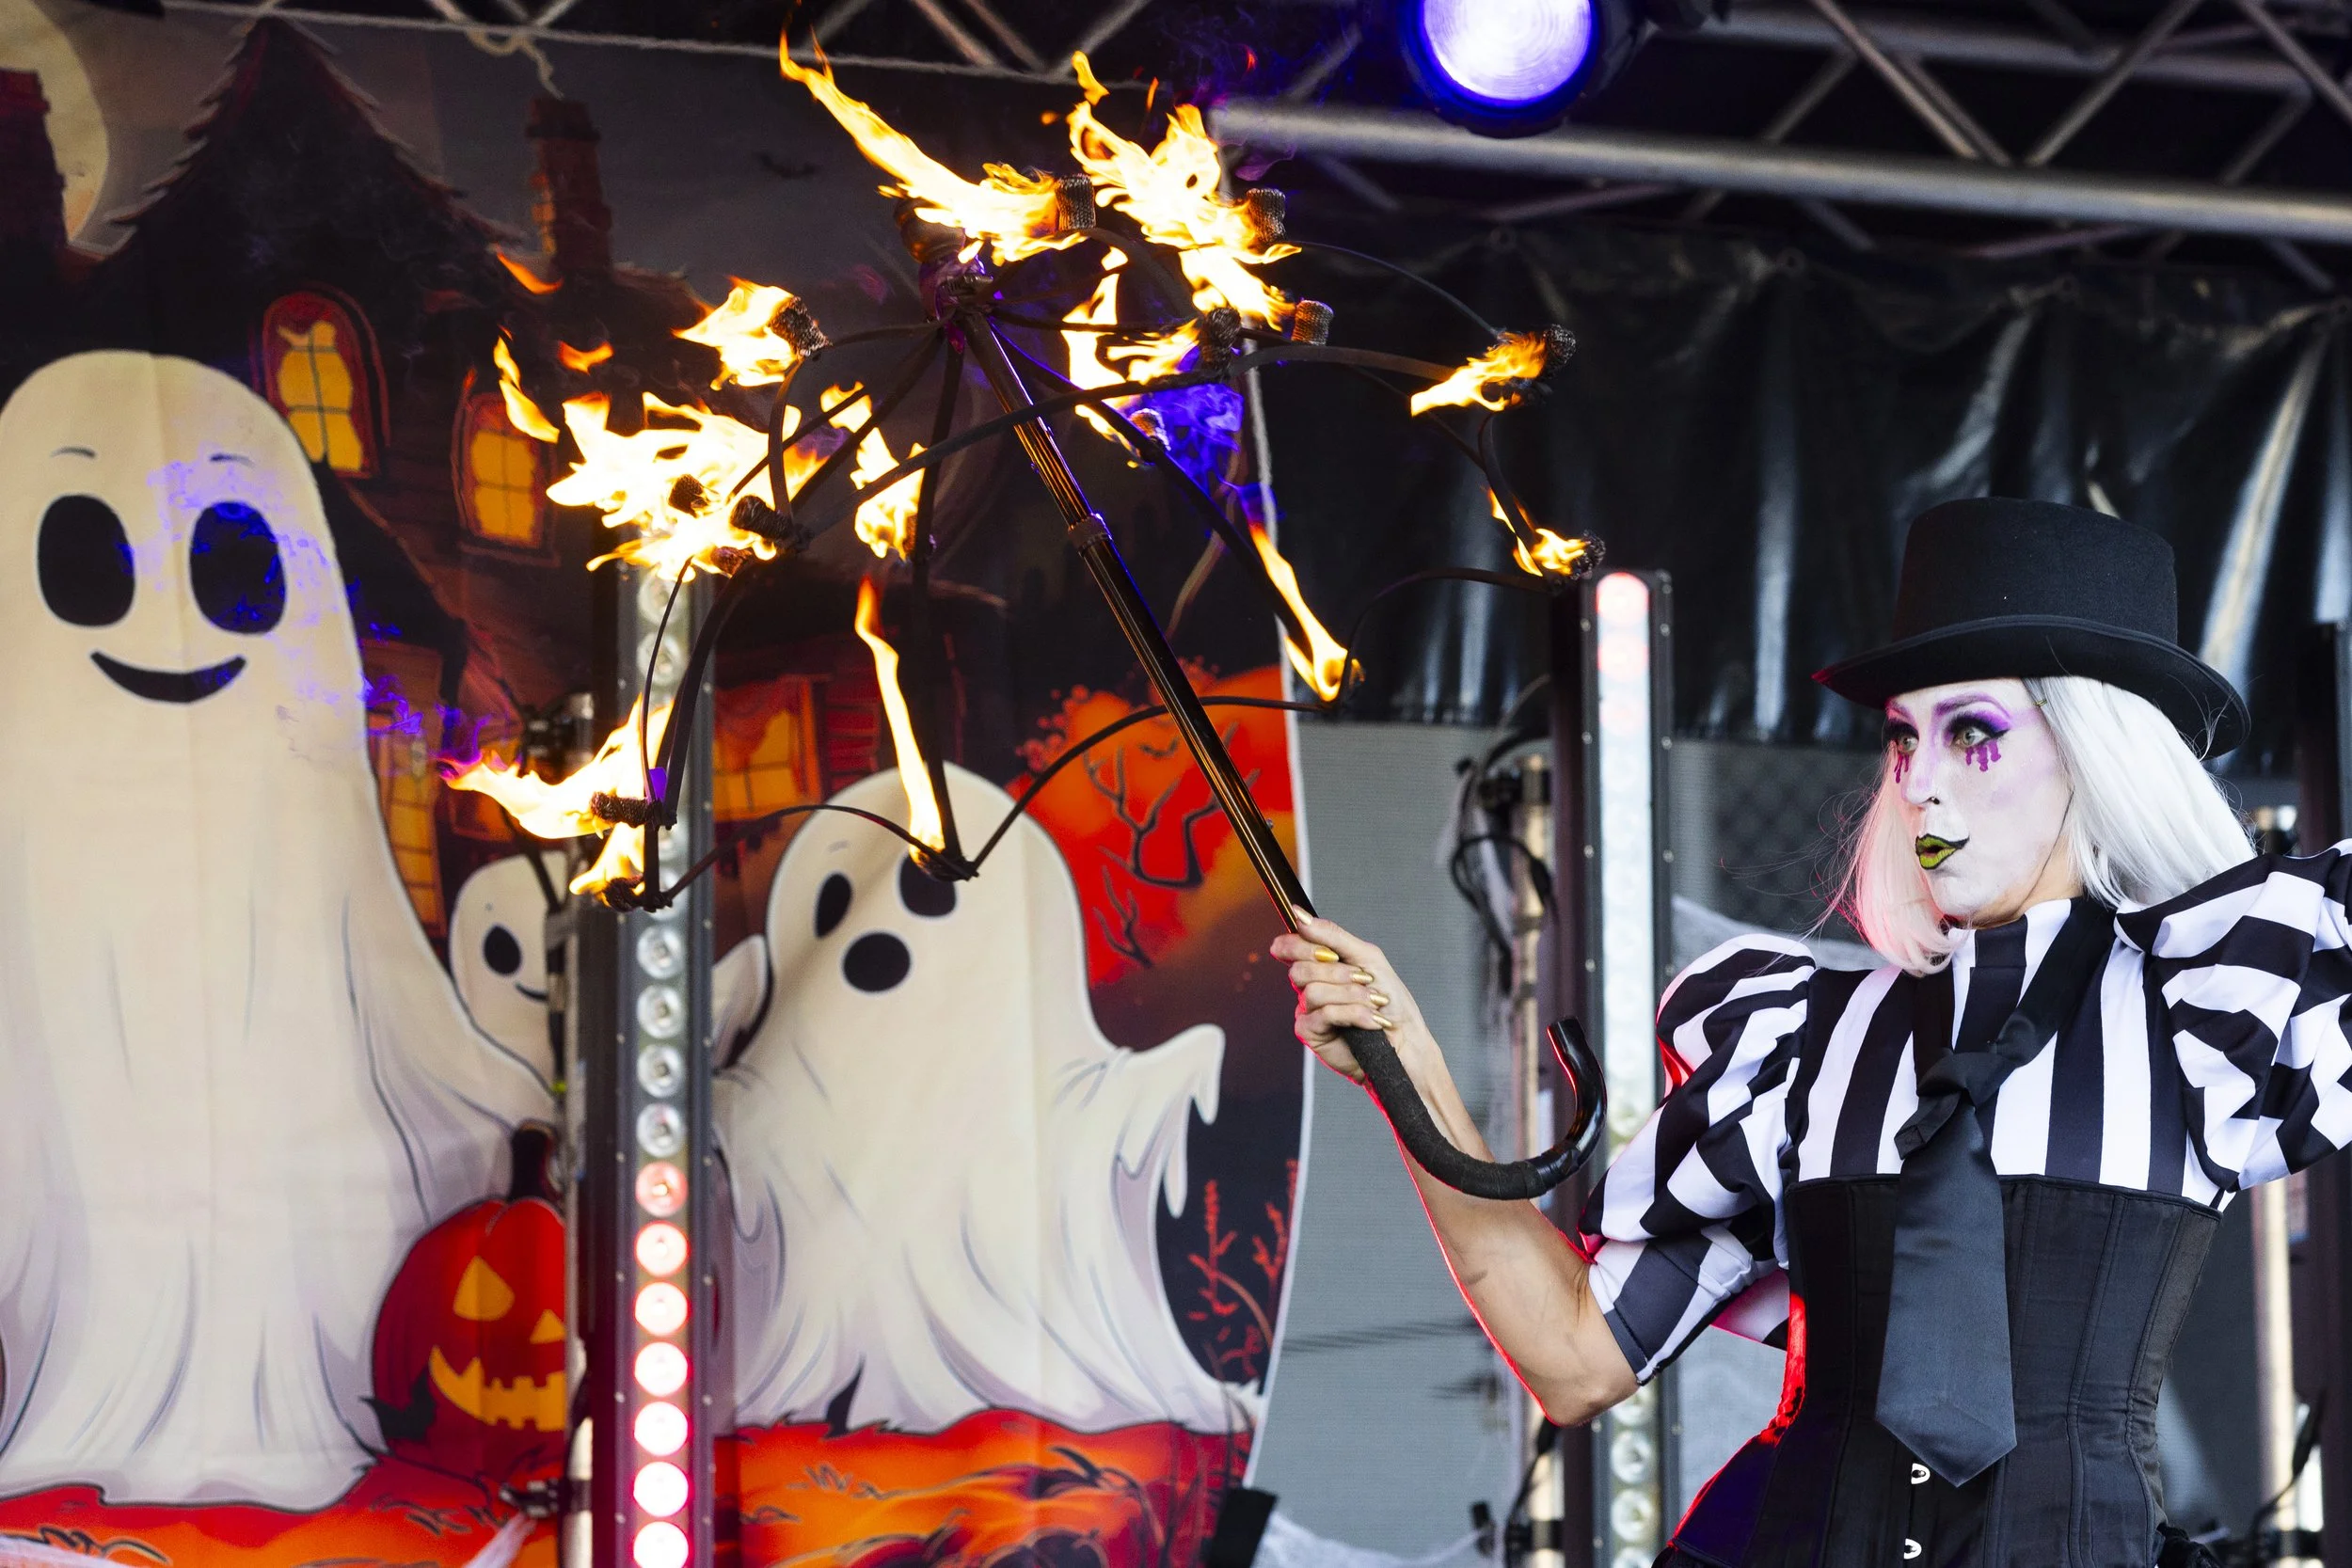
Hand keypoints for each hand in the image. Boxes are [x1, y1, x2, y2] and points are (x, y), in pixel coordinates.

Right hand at [1270, 910, 1417, 1083]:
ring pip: (1313, 991)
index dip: (1297, 944)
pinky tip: (1370, 1021)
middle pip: (1300, 969)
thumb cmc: (1389, 1000)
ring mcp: (1308, 1010)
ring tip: (1373, 1003)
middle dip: (1338, 973)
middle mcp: (1309, 986)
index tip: (1327, 952)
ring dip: (1352, 995)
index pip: (1289, 947)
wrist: (1404, 1038)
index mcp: (1320, 965)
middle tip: (1364, 979)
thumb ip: (1332, 936)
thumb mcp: (1366, 957)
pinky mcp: (1312, 1033)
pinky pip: (1324, 1013)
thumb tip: (1299, 915)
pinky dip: (1353, 1014)